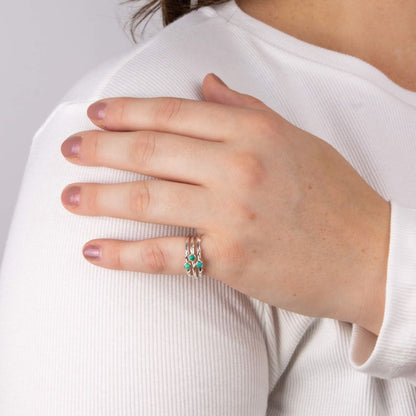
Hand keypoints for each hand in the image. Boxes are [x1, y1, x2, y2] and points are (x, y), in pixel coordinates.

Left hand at [60, 73, 389, 333]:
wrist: (368, 254)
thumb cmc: (336, 197)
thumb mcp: (295, 139)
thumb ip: (245, 109)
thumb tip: (205, 85)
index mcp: (254, 131)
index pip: (173, 113)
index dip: (127, 112)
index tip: (97, 115)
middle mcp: (239, 167)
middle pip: (150, 150)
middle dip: (100, 149)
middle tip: (70, 151)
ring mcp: (232, 214)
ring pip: (148, 198)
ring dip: (100, 196)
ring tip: (70, 197)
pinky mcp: (230, 259)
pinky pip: (164, 254)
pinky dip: (124, 253)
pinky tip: (95, 250)